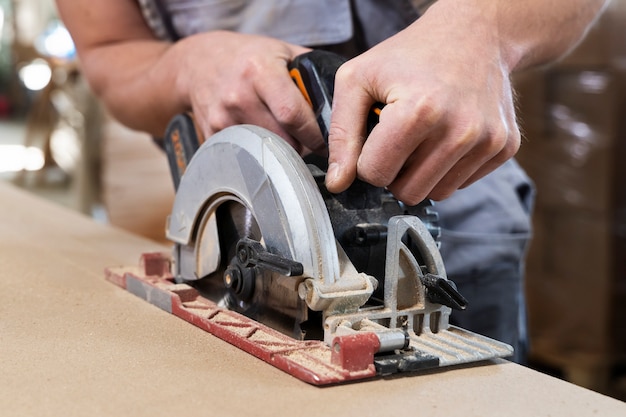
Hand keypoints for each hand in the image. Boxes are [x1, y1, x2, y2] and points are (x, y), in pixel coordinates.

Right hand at [178, 31, 324, 153]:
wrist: (197, 64)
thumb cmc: (247, 56)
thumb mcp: (281, 51)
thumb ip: (311, 71)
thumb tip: (343, 100)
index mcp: (259, 71)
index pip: (294, 116)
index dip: (315, 135)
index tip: (328, 144)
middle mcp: (239, 96)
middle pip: (282, 140)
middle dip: (302, 148)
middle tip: (312, 148)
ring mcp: (223, 119)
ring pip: (265, 153)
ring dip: (282, 154)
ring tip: (290, 144)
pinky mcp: (212, 136)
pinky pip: (246, 155)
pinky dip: (260, 154)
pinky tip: (264, 144)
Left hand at [325, 2, 519, 204]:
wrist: (475, 32)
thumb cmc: (409, 55)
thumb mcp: (357, 80)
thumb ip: (341, 134)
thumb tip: (338, 184)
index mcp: (419, 111)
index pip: (375, 174)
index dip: (367, 159)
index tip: (375, 136)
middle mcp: (460, 130)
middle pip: (408, 192)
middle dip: (394, 172)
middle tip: (397, 139)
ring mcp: (488, 140)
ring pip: (436, 194)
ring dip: (421, 173)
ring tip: (422, 136)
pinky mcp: (505, 147)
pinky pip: (461, 184)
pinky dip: (447, 168)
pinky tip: (446, 136)